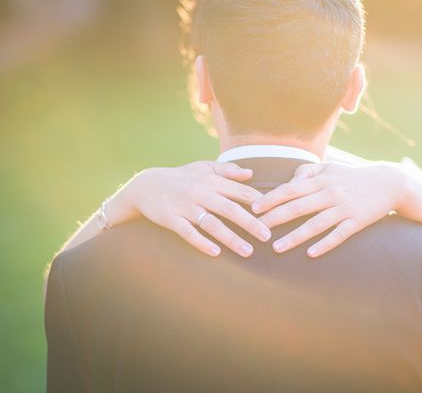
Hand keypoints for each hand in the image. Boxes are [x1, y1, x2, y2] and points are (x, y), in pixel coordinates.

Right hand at [121, 161, 270, 257]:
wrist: (146, 185)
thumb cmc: (181, 177)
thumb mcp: (203, 168)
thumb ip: (227, 171)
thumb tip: (251, 173)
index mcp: (212, 181)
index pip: (240, 192)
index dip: (258, 203)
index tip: (274, 214)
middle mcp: (201, 193)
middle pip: (230, 209)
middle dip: (250, 223)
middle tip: (267, 236)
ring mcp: (186, 207)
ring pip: (212, 224)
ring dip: (231, 239)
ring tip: (248, 252)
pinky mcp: (172, 219)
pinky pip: (188, 233)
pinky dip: (202, 243)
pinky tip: (216, 253)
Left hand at [251, 161, 419, 256]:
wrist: (389, 182)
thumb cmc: (353, 176)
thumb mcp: (330, 167)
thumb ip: (307, 171)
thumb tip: (288, 182)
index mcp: (321, 180)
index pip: (290, 189)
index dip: (271, 199)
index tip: (253, 208)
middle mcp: (330, 193)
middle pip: (297, 207)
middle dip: (275, 219)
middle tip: (256, 230)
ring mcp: (344, 208)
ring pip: (315, 224)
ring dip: (295, 236)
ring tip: (276, 248)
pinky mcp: (357, 221)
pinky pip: (339, 235)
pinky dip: (325, 244)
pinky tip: (311, 254)